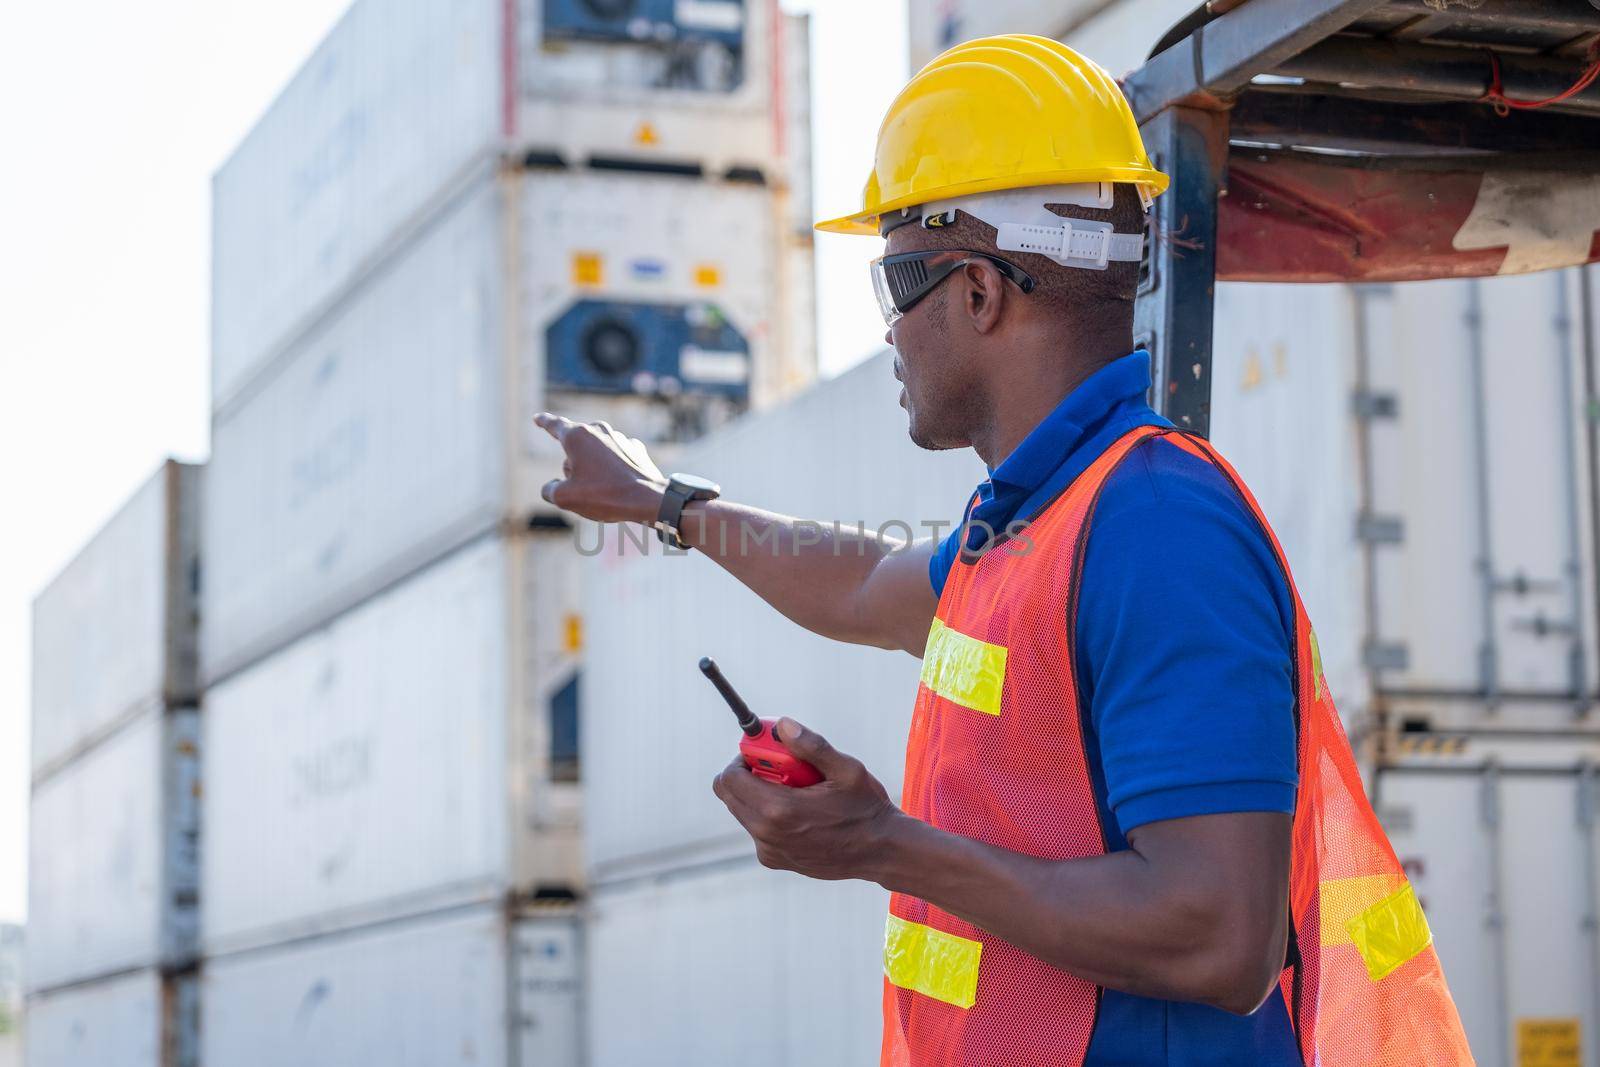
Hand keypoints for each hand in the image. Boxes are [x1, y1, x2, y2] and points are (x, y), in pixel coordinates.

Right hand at [534, 412, 668, 523]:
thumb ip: (549, 490)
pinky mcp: (635, 448)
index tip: (538, 418)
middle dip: (574, 469)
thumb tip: (552, 486)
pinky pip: (615, 460)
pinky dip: (614, 472)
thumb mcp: (565, 498)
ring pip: (595, 455)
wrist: (648, 499)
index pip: (554, 426)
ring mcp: (619, 438)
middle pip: (575, 451)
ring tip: (606, 492)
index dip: (543, 422)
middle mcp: (598, 430)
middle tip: (585, 491)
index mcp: (577, 436)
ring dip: (594, 471)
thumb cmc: (605, 496)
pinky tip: (621, 486)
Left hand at [711, 718, 903, 880]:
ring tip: (799, 792)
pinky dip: (769, 815)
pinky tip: (803, 813)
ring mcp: (769, 850)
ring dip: (760, 794)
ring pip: (743, 811)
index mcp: (778, 810)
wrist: (881, 852)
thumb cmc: (866, 808)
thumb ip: (810, 746)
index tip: (765, 752)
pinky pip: (757, 829)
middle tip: (780, 768)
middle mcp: (766, 834)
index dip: (742, 758)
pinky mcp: (775, 860)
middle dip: (748, 774)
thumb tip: (782, 725)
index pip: (729, 779)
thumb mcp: (845, 769)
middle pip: (730, 795)